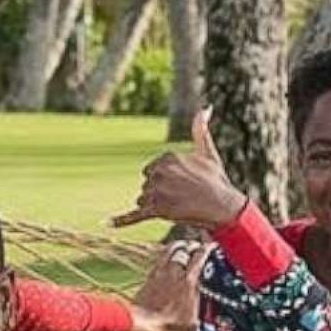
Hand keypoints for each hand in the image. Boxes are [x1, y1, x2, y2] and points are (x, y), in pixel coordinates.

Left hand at [112, 109, 247, 231]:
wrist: (223, 206)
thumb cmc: (216, 180)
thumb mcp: (208, 152)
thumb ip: (200, 129)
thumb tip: (206, 107)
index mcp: (167, 157)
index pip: (152, 170)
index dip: (167, 180)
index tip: (183, 183)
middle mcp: (159, 172)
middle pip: (146, 185)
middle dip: (159, 192)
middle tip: (182, 196)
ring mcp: (156, 191)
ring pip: (143, 200)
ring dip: (156, 206)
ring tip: (177, 206)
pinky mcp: (155, 210)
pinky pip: (133, 215)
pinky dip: (121, 220)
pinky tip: (107, 223)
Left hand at [128, 239, 214, 330]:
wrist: (140, 323)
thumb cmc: (167, 326)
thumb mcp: (192, 328)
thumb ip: (205, 325)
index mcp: (189, 283)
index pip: (200, 257)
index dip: (207, 248)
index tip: (213, 246)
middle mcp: (176, 273)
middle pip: (186, 250)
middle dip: (194, 246)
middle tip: (198, 246)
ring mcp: (161, 273)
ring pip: (171, 250)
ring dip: (179, 246)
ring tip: (184, 245)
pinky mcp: (149, 277)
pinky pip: (160, 259)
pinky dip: (166, 254)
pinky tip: (168, 257)